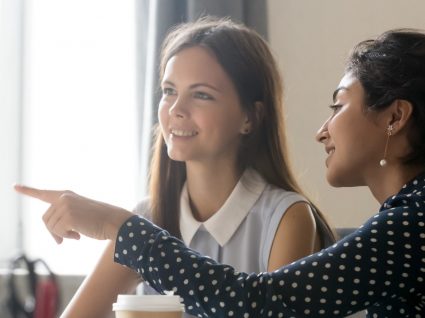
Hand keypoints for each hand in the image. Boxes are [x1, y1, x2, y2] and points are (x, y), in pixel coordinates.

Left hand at [14, 185, 133, 243]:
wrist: (114, 221)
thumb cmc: (99, 220)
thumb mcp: (79, 215)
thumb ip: (64, 218)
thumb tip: (56, 237)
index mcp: (67, 195)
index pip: (43, 193)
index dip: (28, 191)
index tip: (15, 186)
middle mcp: (64, 198)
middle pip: (46, 219)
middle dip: (54, 231)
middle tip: (65, 239)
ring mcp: (65, 206)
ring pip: (50, 227)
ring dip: (62, 235)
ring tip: (77, 234)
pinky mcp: (68, 216)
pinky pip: (58, 232)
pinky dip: (66, 237)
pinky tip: (78, 236)